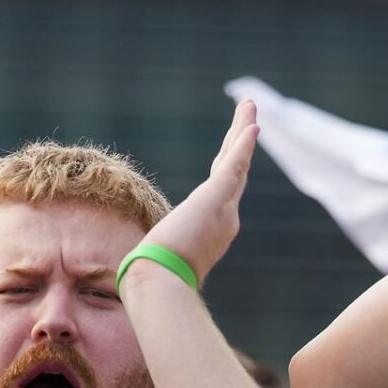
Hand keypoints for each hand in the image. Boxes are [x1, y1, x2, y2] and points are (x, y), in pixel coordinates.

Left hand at [136, 101, 259, 286]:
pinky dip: (244, 146)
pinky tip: (252, 126)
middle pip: (236, 169)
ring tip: (250, 105)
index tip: (235, 147)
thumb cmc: (156, 277)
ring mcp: (224, 207)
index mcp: (216, 228)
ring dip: (244, 131)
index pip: (224, 189)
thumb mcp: (161, 261)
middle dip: (242, 141)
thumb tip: (134, 273)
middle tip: (250, 116)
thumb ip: (159, 258)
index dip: (231, 165)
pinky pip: (235, 165)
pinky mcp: (217, 199)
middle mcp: (226, 216)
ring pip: (237, 161)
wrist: (162, 282)